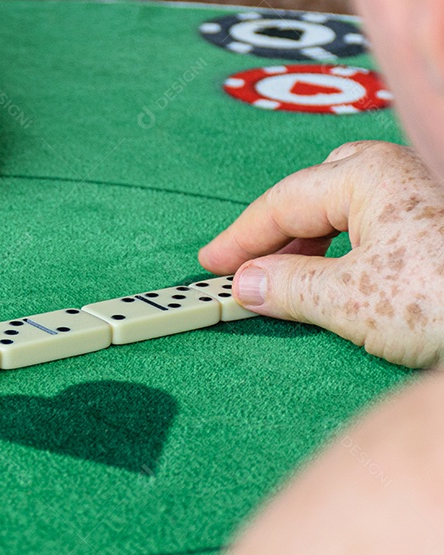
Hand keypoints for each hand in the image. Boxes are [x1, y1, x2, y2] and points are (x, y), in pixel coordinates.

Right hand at [200, 141, 443, 367]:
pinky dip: (344, 250)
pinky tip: (343, 281)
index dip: (240, 236)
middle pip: (320, 188)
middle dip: (281, 227)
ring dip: (312, 241)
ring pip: (350, 206)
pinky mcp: (437, 232)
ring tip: (291, 280)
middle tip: (250, 268)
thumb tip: (247, 283)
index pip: (283, 201)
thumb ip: (289, 287)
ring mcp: (423, 202)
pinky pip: (375, 226)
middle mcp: (398, 176)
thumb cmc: (439, 302)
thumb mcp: (349, 302)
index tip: (209, 265)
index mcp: (369, 177)